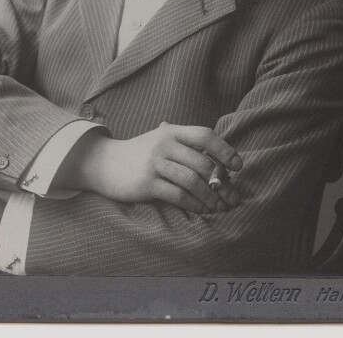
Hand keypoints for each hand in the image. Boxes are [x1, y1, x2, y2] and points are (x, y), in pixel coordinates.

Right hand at [65, 122, 242, 213]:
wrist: (104, 163)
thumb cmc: (139, 153)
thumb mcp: (159, 139)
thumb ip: (184, 142)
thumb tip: (217, 154)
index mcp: (171, 132)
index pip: (205, 135)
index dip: (225, 150)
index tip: (238, 165)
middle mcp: (164, 144)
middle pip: (202, 162)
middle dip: (221, 182)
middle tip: (230, 195)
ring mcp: (155, 164)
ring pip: (192, 181)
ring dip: (210, 197)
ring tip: (218, 206)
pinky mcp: (147, 183)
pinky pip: (178, 195)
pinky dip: (194, 204)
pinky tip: (201, 209)